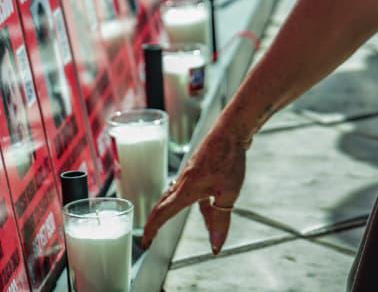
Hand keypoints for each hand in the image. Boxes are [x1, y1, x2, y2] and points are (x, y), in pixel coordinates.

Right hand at [140, 120, 248, 253]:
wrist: (232, 130)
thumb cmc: (229, 159)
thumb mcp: (227, 194)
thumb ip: (220, 221)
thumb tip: (215, 247)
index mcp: (187, 189)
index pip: (163, 214)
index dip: (152, 229)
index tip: (145, 242)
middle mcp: (184, 181)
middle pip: (163, 205)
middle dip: (156, 222)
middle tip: (150, 237)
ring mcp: (190, 174)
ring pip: (178, 198)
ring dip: (178, 212)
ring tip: (199, 226)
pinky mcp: (199, 168)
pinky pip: (191, 190)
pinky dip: (197, 202)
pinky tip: (210, 206)